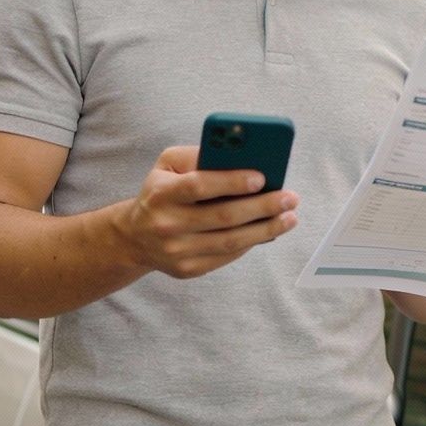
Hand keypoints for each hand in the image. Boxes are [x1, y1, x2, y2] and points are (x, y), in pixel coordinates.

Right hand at [118, 145, 298, 279]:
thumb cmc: (161, 192)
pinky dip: (251, 242)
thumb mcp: (167, 165)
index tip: (262, 177)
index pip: (199, 186)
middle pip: (223, 216)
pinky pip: (227, 256)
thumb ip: (197, 156)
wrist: (135, 237)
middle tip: (290, 198)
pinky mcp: (188, 270)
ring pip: (230, 241)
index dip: (231, 182)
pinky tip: (269, 230)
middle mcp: (167, 224)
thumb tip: (240, 157)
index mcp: (161, 193)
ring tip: (290, 217)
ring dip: (266, 229)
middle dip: (262, 206)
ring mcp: (177, 251)